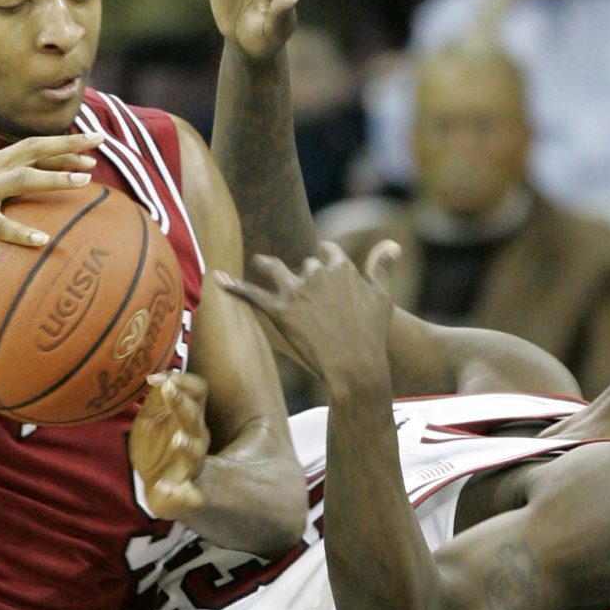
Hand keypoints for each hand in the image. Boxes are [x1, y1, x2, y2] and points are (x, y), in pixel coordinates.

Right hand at [0, 132, 103, 273]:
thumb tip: (30, 189)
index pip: (30, 147)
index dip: (62, 146)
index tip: (92, 145)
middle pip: (31, 150)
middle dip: (66, 145)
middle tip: (99, 143)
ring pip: (21, 180)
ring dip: (54, 179)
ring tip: (83, 184)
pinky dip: (21, 233)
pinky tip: (43, 241)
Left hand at [129, 371, 210, 519]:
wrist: (156, 488)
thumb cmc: (155, 448)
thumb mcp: (150, 419)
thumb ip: (156, 399)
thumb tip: (157, 377)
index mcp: (189, 418)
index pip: (198, 391)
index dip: (182, 380)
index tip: (155, 378)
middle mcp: (196, 439)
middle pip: (195, 419)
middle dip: (182, 404)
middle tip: (168, 390)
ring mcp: (192, 466)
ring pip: (195, 454)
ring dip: (187, 446)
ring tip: (177, 438)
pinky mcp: (187, 494)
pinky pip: (189, 494)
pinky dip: (177, 492)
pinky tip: (163, 487)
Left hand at [216, 241, 396, 386]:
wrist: (355, 365)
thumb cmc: (371, 336)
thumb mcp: (382, 298)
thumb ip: (382, 268)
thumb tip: (392, 244)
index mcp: (342, 267)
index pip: (328, 252)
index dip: (326, 257)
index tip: (323, 258)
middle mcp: (316, 273)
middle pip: (304, 264)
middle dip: (302, 272)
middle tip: (301, 284)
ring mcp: (296, 291)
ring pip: (275, 269)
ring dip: (266, 264)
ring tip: (260, 261)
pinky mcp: (279, 310)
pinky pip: (252, 294)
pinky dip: (234, 286)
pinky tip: (218, 279)